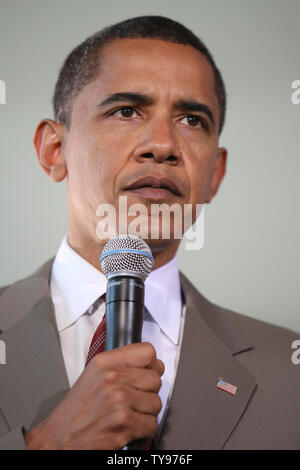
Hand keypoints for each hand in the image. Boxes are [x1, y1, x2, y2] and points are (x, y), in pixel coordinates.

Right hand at [24, 342, 163, 449]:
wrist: (58, 439)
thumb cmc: (75, 412)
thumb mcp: (92, 375)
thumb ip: (119, 365)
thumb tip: (151, 364)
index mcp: (104, 362)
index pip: (147, 351)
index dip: (150, 364)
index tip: (147, 372)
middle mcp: (112, 378)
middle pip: (155, 379)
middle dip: (148, 392)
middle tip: (134, 400)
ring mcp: (119, 401)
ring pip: (156, 402)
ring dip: (146, 413)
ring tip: (129, 415)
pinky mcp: (124, 424)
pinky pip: (151, 424)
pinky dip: (143, 431)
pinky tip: (129, 428)